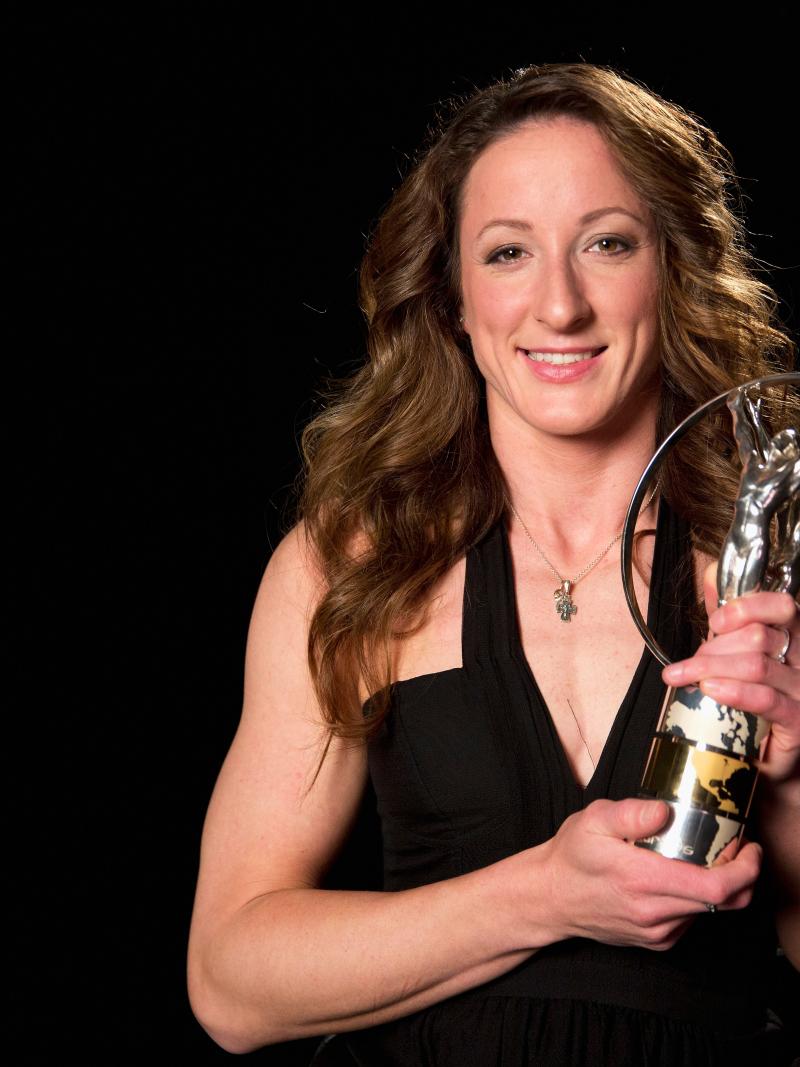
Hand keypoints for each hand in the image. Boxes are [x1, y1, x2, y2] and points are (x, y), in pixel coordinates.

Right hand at [535, 798, 761, 950]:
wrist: (550, 898)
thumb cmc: (571, 856)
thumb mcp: (593, 820)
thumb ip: (631, 813)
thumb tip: (664, 810)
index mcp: (643, 880)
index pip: (715, 887)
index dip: (745, 869)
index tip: (749, 848)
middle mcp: (654, 913)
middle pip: (725, 903)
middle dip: (742, 874)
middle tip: (736, 848)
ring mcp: (657, 932)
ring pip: (710, 912)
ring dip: (718, 886)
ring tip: (703, 857)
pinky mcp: (656, 941)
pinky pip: (692, 919)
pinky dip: (697, 898)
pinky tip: (679, 877)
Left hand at [662, 563, 799, 783]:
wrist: (768, 754)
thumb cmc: (755, 697)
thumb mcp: (738, 651)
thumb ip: (727, 616)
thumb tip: (710, 575)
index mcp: (794, 636)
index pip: (783, 606)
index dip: (746, 606)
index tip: (713, 621)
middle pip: (760, 636)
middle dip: (714, 648)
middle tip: (687, 664)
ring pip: (757, 665)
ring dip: (712, 668)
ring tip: (684, 677)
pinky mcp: (799, 720)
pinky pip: (766, 699)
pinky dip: (734, 691)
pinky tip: (709, 689)